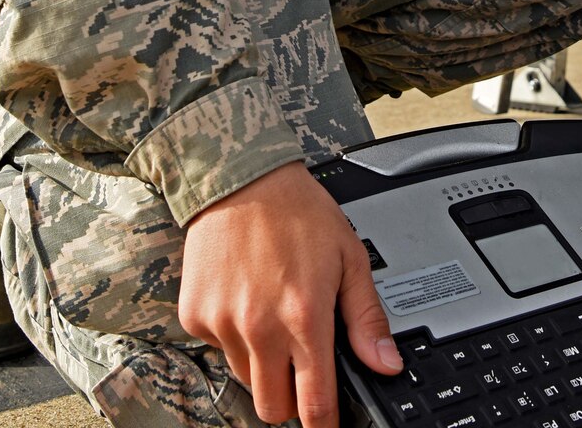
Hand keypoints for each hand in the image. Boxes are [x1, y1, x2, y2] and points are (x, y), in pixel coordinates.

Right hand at [179, 160, 397, 427]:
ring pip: (245, 380)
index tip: (327, 422)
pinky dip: (234, 338)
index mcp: (304, 317)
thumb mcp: (349, 258)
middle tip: (301, 366)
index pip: (313, 403)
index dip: (324, 422)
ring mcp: (223, 324)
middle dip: (290, 398)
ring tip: (274, 317)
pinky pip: (218, 350)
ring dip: (262, 364)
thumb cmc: (298, 211)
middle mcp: (260, 327)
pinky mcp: (194, 317)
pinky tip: (247, 301)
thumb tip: (387, 363)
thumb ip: (367, 318)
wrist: (240, 178)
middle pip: (272, 407)